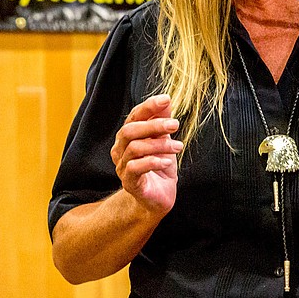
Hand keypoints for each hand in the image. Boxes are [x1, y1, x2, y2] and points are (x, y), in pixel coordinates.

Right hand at [111, 94, 182, 215]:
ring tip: (178, 146)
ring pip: (135, 148)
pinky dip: (153, 162)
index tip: (166, 100)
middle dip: (153, 125)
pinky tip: (168, 161)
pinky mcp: (129, 183)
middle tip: (175, 124)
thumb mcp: (164, 141)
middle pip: (130, 131)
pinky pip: (136, 168)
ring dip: (159, 145)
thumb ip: (162, 122)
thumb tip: (166, 100)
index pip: (134, 116)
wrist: (159, 198)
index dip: (148, 107)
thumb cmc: (160, 166)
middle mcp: (120, 149)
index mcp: (128, 136)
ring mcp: (122, 166)